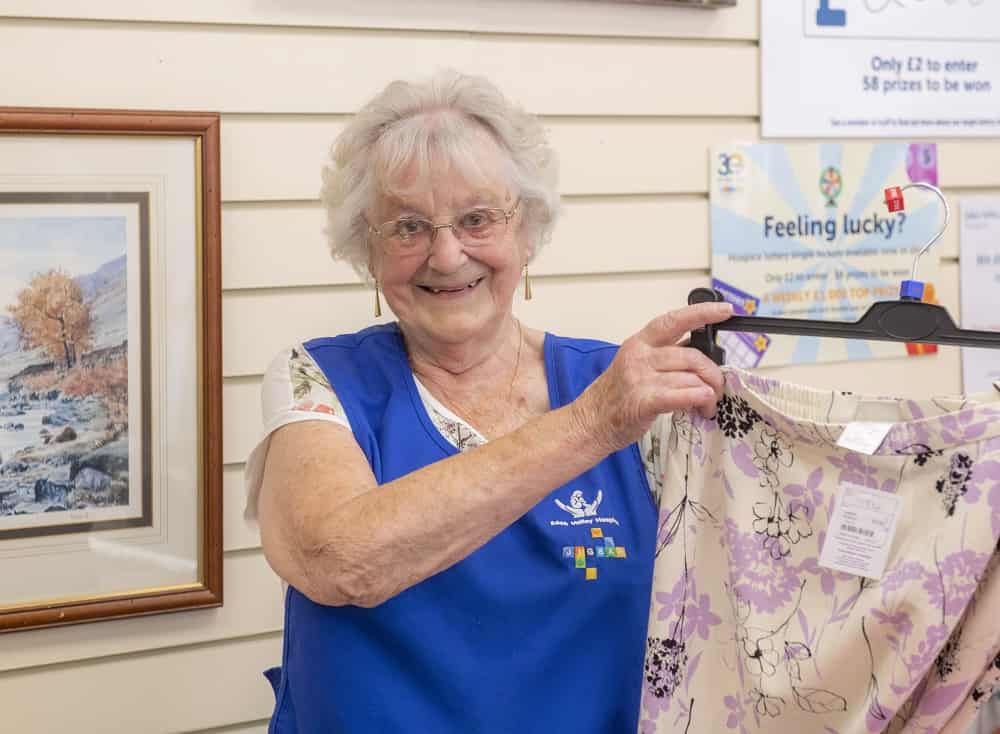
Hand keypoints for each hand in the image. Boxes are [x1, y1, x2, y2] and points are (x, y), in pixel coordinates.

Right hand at [574, 301, 731, 452]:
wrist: (589, 422)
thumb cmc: (615, 396)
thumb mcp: (636, 364)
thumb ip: (664, 355)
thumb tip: (698, 351)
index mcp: (640, 343)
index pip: (674, 320)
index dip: (702, 313)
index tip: (726, 310)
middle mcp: (640, 357)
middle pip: (692, 356)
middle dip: (713, 373)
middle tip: (718, 387)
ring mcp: (640, 379)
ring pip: (690, 378)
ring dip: (708, 393)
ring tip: (708, 405)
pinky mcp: (643, 401)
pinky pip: (681, 395)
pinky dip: (698, 398)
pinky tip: (702, 404)